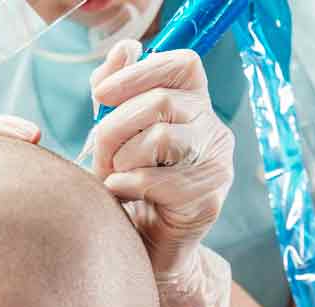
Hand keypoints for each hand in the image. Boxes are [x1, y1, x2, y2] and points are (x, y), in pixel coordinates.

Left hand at [91, 40, 234, 306]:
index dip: (139, 72)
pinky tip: (117, 195)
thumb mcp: (117, 140)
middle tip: (98, 155)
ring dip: (122, 158)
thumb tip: (125, 47)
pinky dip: (127, 185)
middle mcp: (214, 132)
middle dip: (115, 127)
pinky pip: (159, 180)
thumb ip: (118, 96)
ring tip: (111, 178)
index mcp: (194, 110)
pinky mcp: (207, 201)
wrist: (145, 251)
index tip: (100, 95)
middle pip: (162, 101)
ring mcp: (216, 167)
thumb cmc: (128, 193)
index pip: (182, 65)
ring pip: (162, 136)